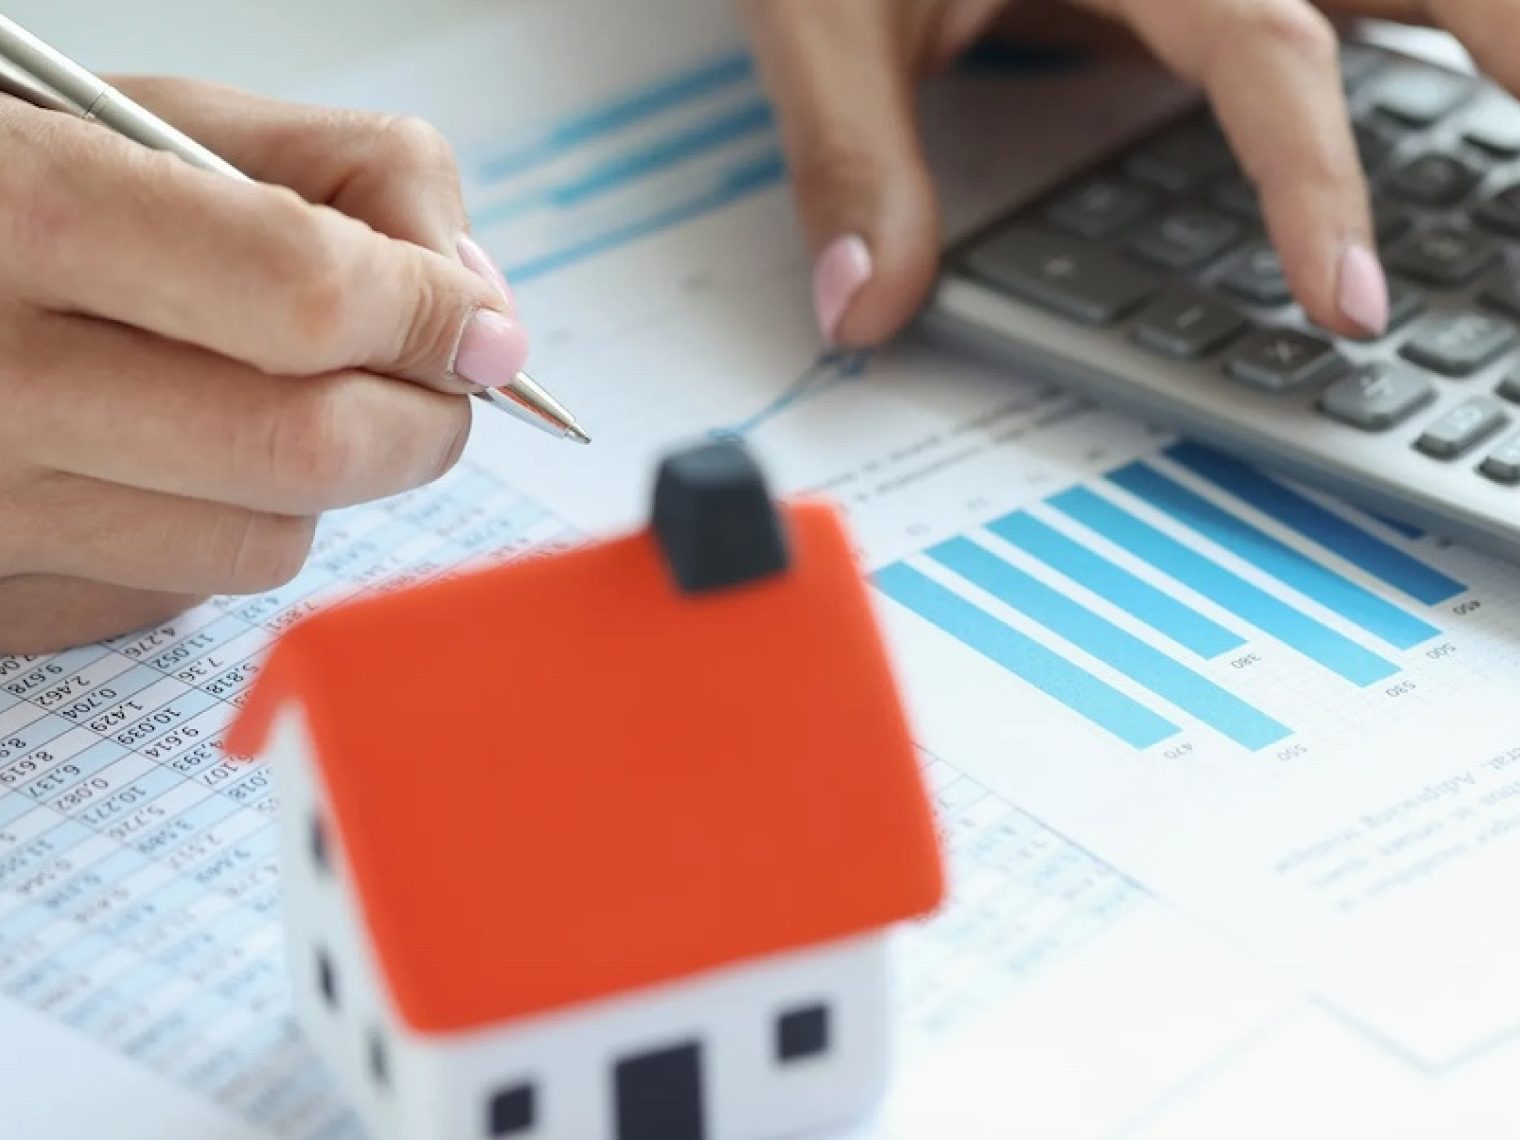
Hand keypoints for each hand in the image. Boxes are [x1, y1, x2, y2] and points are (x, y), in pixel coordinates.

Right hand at [0, 78, 527, 653]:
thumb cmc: (0, 189)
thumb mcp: (139, 116)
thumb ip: (336, 173)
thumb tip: (477, 303)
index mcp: (20, 212)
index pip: (306, 296)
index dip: (429, 314)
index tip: (479, 326)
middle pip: (312, 449)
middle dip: (421, 416)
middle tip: (434, 380)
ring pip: (267, 544)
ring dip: (318, 480)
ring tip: (259, 398)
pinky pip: (182, 595)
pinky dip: (219, 530)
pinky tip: (162, 457)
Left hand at [744, 0, 1490, 345]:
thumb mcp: (831, 8)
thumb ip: (854, 152)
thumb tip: (865, 306)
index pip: (1268, 51)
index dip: (1316, 180)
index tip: (1348, 299)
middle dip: (1514, 53)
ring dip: (1493, 44)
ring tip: (1515, 137)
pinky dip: (1434, 34)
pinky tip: (1463, 73)